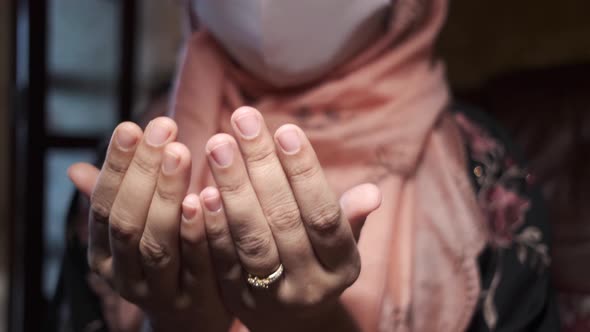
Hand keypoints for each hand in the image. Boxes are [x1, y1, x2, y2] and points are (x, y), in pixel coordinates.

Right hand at [68, 117, 230, 331]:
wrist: (192, 321)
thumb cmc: (164, 262)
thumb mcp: (133, 234)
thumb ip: (114, 201)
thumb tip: (75, 169)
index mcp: (104, 255)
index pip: (104, 207)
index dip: (116, 167)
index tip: (132, 126)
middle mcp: (126, 276)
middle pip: (128, 223)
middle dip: (142, 173)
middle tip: (164, 129)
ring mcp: (161, 291)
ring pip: (158, 243)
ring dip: (167, 195)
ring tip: (180, 153)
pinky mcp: (198, 300)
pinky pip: (198, 264)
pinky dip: (199, 231)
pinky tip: (206, 197)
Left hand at [198, 107, 381, 330]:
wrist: (292, 322)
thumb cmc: (319, 262)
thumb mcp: (342, 245)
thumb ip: (350, 217)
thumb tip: (373, 193)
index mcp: (343, 265)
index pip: (325, 215)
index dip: (305, 172)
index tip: (284, 129)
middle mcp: (310, 284)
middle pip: (284, 220)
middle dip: (261, 166)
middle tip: (241, 119)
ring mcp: (273, 295)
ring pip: (252, 239)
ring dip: (233, 189)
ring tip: (217, 145)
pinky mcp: (238, 299)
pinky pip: (223, 260)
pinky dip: (212, 225)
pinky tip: (199, 192)